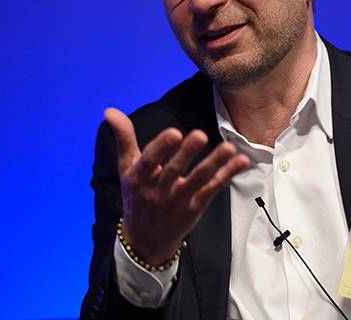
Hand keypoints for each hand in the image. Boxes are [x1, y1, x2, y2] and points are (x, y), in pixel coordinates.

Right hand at [104, 107, 249, 264]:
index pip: (148, 162)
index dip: (161, 148)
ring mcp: (178, 200)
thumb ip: (123, 139)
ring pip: (198, 180)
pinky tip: (240, 161)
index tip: (173, 133)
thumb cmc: (136, 196)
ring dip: (214, 163)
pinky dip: (227, 175)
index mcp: (138, 179)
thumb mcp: (126, 169)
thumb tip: (110, 110)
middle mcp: (158, 191)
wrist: (144, 241)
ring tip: (228, 148)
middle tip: (200, 135)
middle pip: (174, 171)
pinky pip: (212, 189)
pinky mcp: (195, 208)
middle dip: (187, 153)